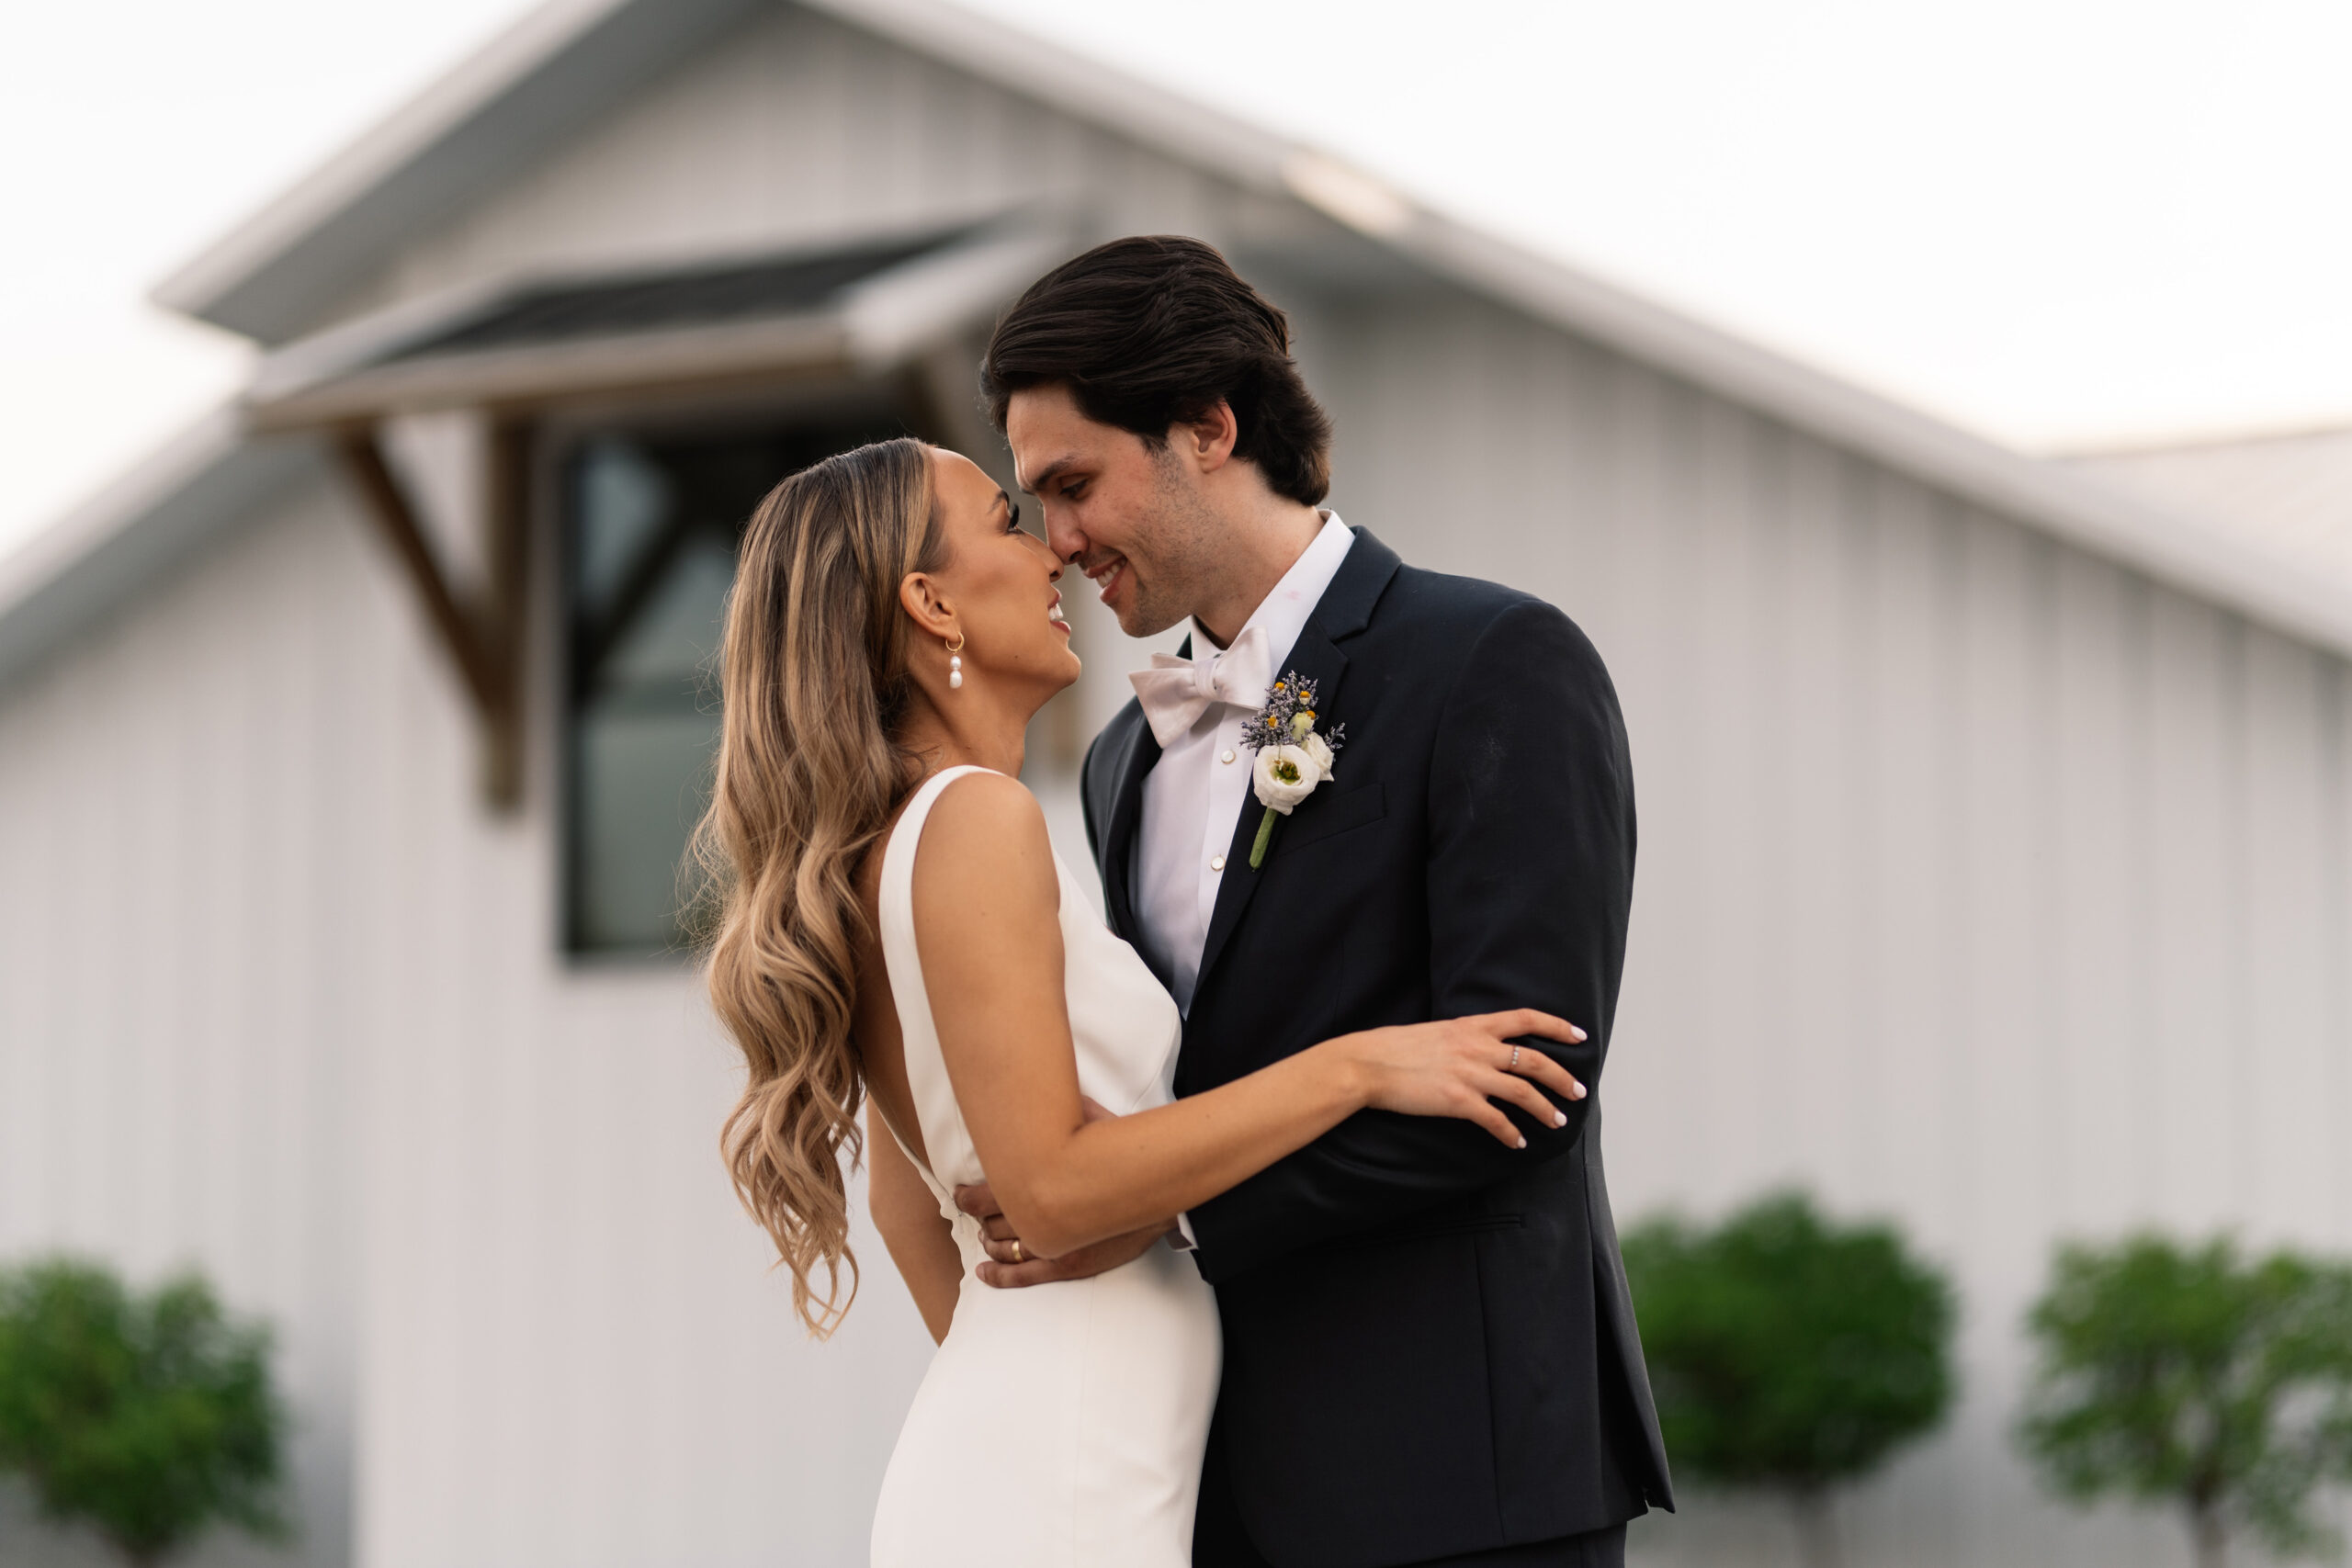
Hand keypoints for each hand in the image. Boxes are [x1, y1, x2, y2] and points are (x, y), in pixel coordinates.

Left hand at [951, 1095, 1172, 1288]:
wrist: (1162, 1197)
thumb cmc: (1128, 1156)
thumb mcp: (1095, 1120)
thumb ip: (1067, 1107)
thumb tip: (1044, 1082)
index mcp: (1037, 1182)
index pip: (985, 1196)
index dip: (965, 1197)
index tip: (959, 1193)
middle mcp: (1038, 1218)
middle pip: (991, 1222)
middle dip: (976, 1217)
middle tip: (970, 1210)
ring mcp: (1052, 1246)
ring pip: (1003, 1248)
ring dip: (987, 1241)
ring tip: (983, 1233)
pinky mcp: (1067, 1265)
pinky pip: (1023, 1276)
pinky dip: (999, 1276)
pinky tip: (983, 1272)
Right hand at [1339, 1008, 1587, 1147]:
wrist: (1367, 1064)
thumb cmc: (1394, 1048)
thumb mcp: (1436, 1031)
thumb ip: (1463, 1037)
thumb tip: (1480, 1047)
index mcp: (1472, 1025)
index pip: (1525, 1018)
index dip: (1557, 1026)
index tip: (1579, 1035)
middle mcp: (1477, 1047)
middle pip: (1535, 1061)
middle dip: (1562, 1077)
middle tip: (1579, 1091)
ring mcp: (1469, 1075)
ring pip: (1524, 1092)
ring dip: (1546, 1109)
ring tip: (1558, 1122)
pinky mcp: (1458, 1101)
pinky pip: (1496, 1120)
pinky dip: (1511, 1134)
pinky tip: (1519, 1143)